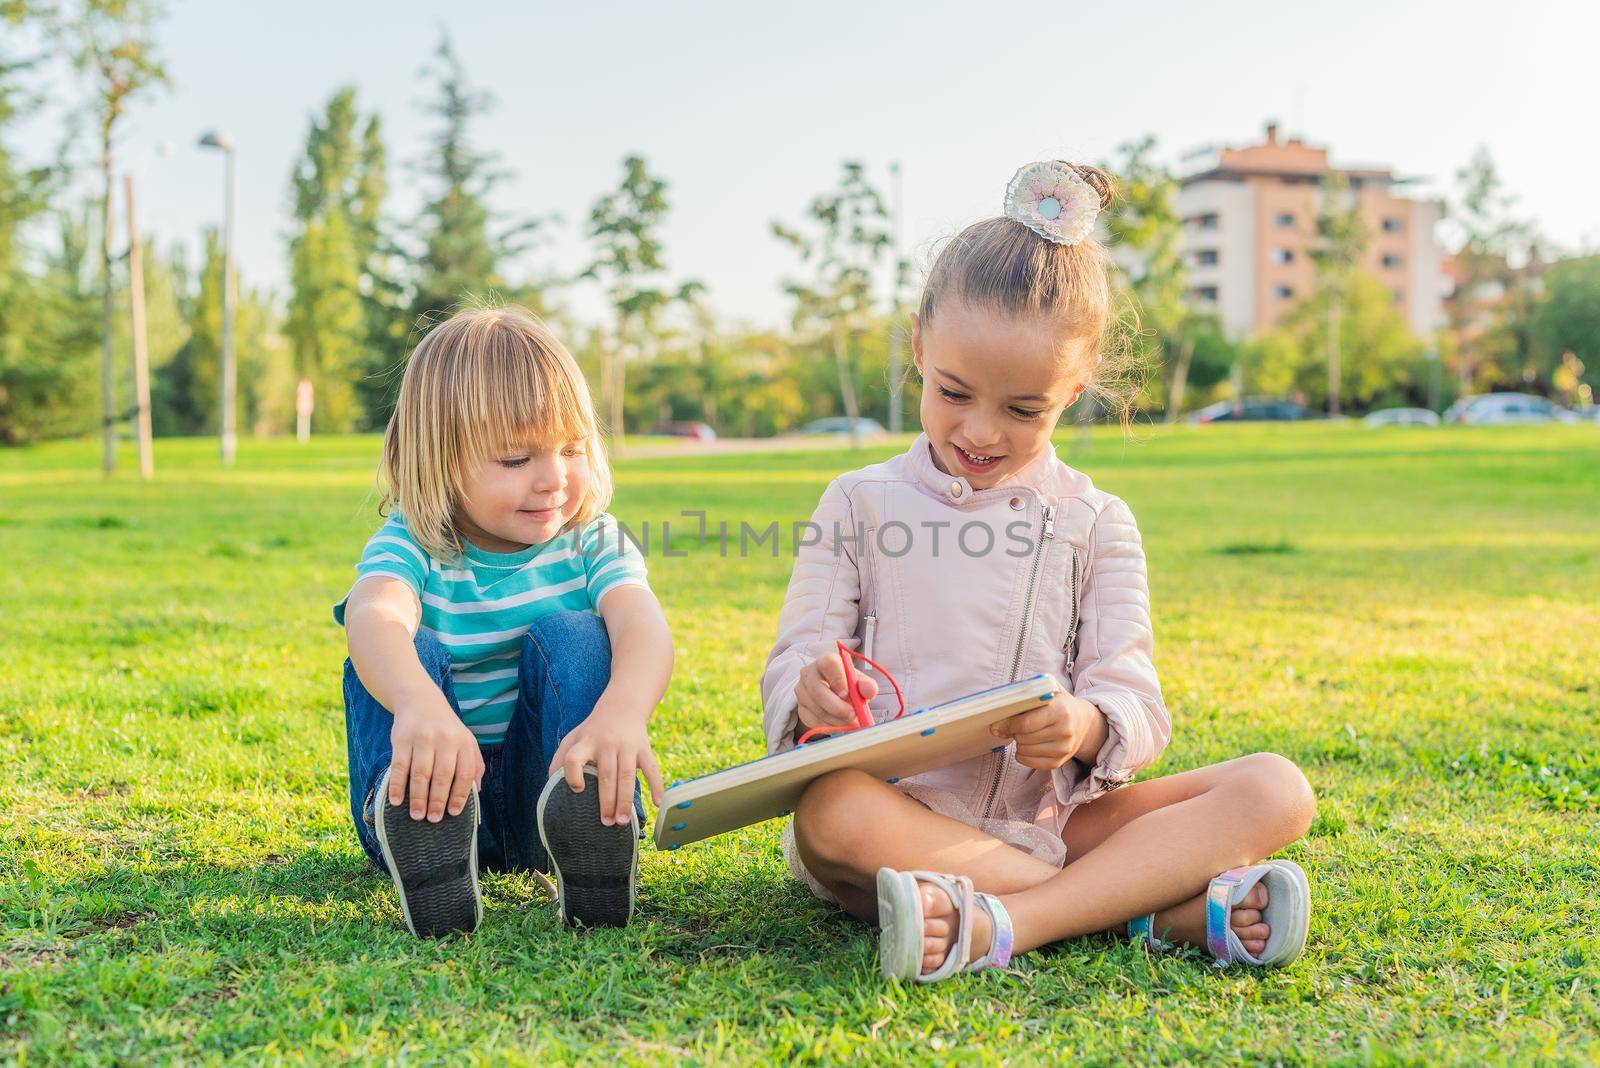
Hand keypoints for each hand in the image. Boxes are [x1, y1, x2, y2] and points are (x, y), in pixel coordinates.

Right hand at [389, 688, 484, 821]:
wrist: (420, 700)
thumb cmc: (446, 729)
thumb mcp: (466, 741)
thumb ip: (474, 764)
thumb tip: (477, 791)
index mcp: (463, 743)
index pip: (465, 773)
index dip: (460, 795)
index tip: (454, 813)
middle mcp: (445, 740)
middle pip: (442, 776)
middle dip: (438, 800)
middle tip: (434, 819)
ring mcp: (423, 739)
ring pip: (421, 773)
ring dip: (418, 797)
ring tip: (417, 815)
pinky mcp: (402, 739)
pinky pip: (399, 766)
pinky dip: (397, 785)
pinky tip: (396, 800)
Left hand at [548, 699, 665, 826]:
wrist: (622, 707)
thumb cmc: (592, 731)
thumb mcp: (572, 738)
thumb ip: (559, 761)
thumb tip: (550, 789)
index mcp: (585, 743)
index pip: (573, 759)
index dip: (572, 775)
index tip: (577, 789)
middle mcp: (606, 744)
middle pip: (606, 775)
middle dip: (606, 801)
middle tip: (606, 823)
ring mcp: (627, 746)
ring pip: (627, 776)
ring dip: (625, 800)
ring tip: (622, 821)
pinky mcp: (644, 748)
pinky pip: (652, 769)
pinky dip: (657, 786)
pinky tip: (657, 804)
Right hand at [795, 651, 879, 733]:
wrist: (833, 694)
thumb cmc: (847, 685)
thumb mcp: (859, 682)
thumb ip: (867, 685)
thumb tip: (870, 690)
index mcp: (825, 661)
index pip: (828, 663)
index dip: (838, 679)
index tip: (848, 694)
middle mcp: (809, 673)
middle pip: (818, 690)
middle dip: (837, 707)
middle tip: (853, 715)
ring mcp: (802, 691)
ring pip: (816, 708)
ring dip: (836, 719)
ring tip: (851, 722)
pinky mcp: (800, 708)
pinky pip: (813, 720)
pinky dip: (829, 725)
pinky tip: (839, 724)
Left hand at [989, 694, 1107, 770]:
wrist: (1084, 722)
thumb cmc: (1059, 704)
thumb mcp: (1047, 691)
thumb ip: (1022, 700)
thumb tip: (997, 725)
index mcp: (1060, 711)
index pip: (1026, 723)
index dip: (1008, 725)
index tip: (997, 725)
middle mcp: (1064, 731)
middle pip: (1024, 738)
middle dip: (1014, 733)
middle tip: (1015, 727)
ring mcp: (1064, 749)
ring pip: (1026, 751)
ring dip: (1019, 743)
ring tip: (1024, 734)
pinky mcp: (1060, 762)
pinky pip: (1032, 763)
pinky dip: (1023, 755)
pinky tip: (1026, 746)